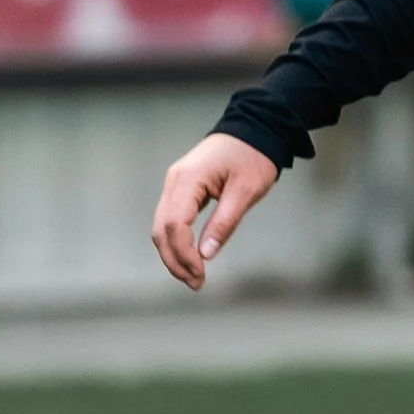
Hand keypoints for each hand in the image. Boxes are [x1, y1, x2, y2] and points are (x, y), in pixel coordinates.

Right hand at [152, 132, 281, 288]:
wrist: (253, 129)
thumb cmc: (253, 157)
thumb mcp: (246, 191)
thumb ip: (225, 222)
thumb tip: (206, 255)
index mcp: (188, 179)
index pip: (174, 225)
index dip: (183, 255)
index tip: (201, 275)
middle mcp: (174, 181)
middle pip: (161, 230)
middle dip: (175, 261)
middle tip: (196, 284)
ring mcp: (174, 184)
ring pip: (161, 227)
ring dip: (173, 255)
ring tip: (194, 277)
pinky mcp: (180, 189)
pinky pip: (170, 220)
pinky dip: (176, 242)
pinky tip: (191, 258)